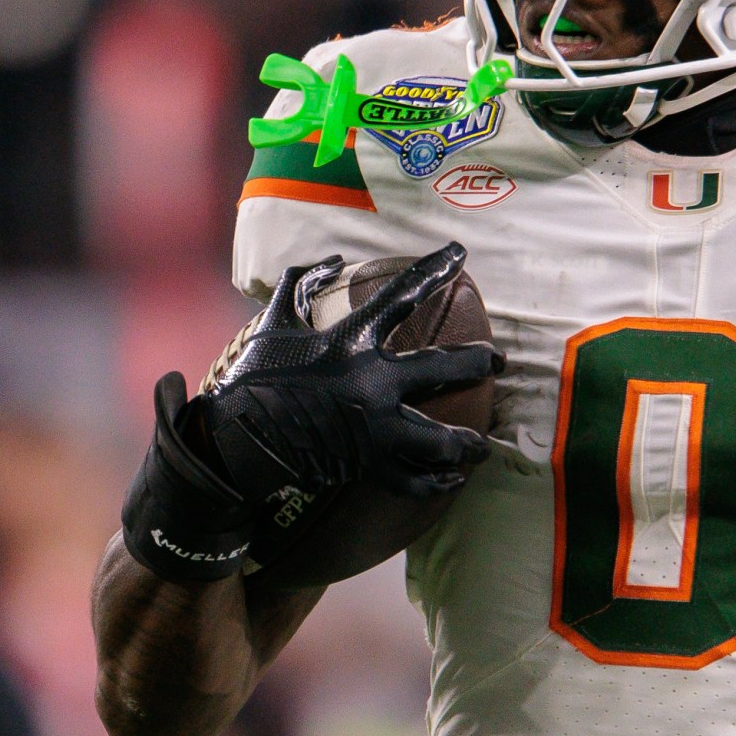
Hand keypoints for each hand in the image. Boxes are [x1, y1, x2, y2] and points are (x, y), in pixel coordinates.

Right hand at [120, 244, 497, 580]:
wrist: (236, 439)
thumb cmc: (254, 377)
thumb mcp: (274, 323)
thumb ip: (301, 285)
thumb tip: (331, 260)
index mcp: (351, 341)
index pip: (401, 295)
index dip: (434, 270)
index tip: (460, 254)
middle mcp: (372, 382)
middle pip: (444, 369)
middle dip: (480, 363)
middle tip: (498, 362)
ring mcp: (374, 428)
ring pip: (441, 439)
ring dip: (468, 443)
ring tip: (482, 445)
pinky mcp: (368, 464)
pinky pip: (414, 478)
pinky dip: (436, 481)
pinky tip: (451, 478)